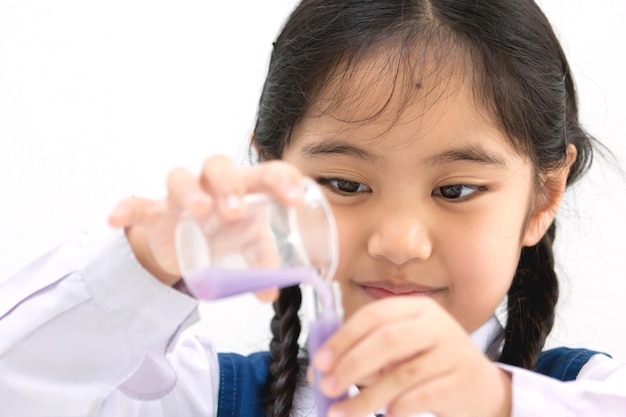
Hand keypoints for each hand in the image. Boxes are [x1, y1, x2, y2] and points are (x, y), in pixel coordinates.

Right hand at [108, 154, 303, 300]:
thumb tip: (269, 292)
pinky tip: (117, 218)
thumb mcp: (250, 246)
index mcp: (245, 187)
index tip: (295, 199)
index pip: (266, 172)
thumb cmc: (227, 233)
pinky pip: (136, 204)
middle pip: (218, 166)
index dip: (283, 179)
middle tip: (236, 212)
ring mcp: (180, 197)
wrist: (186, 241)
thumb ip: (263, 263)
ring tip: (199, 211)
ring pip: (180, 178)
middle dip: (229, 185)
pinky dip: (126, 209)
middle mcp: (213, 185)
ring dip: (189, 192)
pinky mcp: (153, 212)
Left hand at [313, 297, 511, 416]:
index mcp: (416, 309)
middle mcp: (436, 325)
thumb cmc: (430, 364)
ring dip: (367, 397)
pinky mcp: (463, 382)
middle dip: (351, 365)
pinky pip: (423, 397)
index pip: (374, 315)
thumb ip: (364, 355)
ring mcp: (453, 352)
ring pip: (402, 374)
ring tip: (344, 412)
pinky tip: (384, 416)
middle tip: (328, 387)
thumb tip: (319, 373)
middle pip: (387, 340)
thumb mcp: (401, 350)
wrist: (480, 387)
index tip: (320, 361)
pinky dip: (398, 408)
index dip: (344, 338)